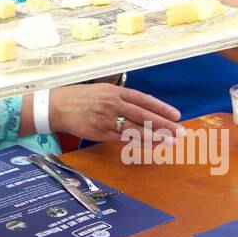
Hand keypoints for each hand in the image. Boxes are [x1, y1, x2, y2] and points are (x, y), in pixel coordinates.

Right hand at [49, 82, 183, 141]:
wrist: (56, 106)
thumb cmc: (80, 98)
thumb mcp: (102, 90)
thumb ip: (122, 97)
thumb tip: (144, 102)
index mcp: (115, 91)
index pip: (143, 99)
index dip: (161, 107)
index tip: (176, 115)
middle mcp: (113, 104)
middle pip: (143, 115)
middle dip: (164, 125)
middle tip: (180, 132)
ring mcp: (106, 119)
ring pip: (135, 129)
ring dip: (155, 136)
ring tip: (171, 142)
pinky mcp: (100, 132)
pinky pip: (123, 139)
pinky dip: (138, 143)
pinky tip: (150, 146)